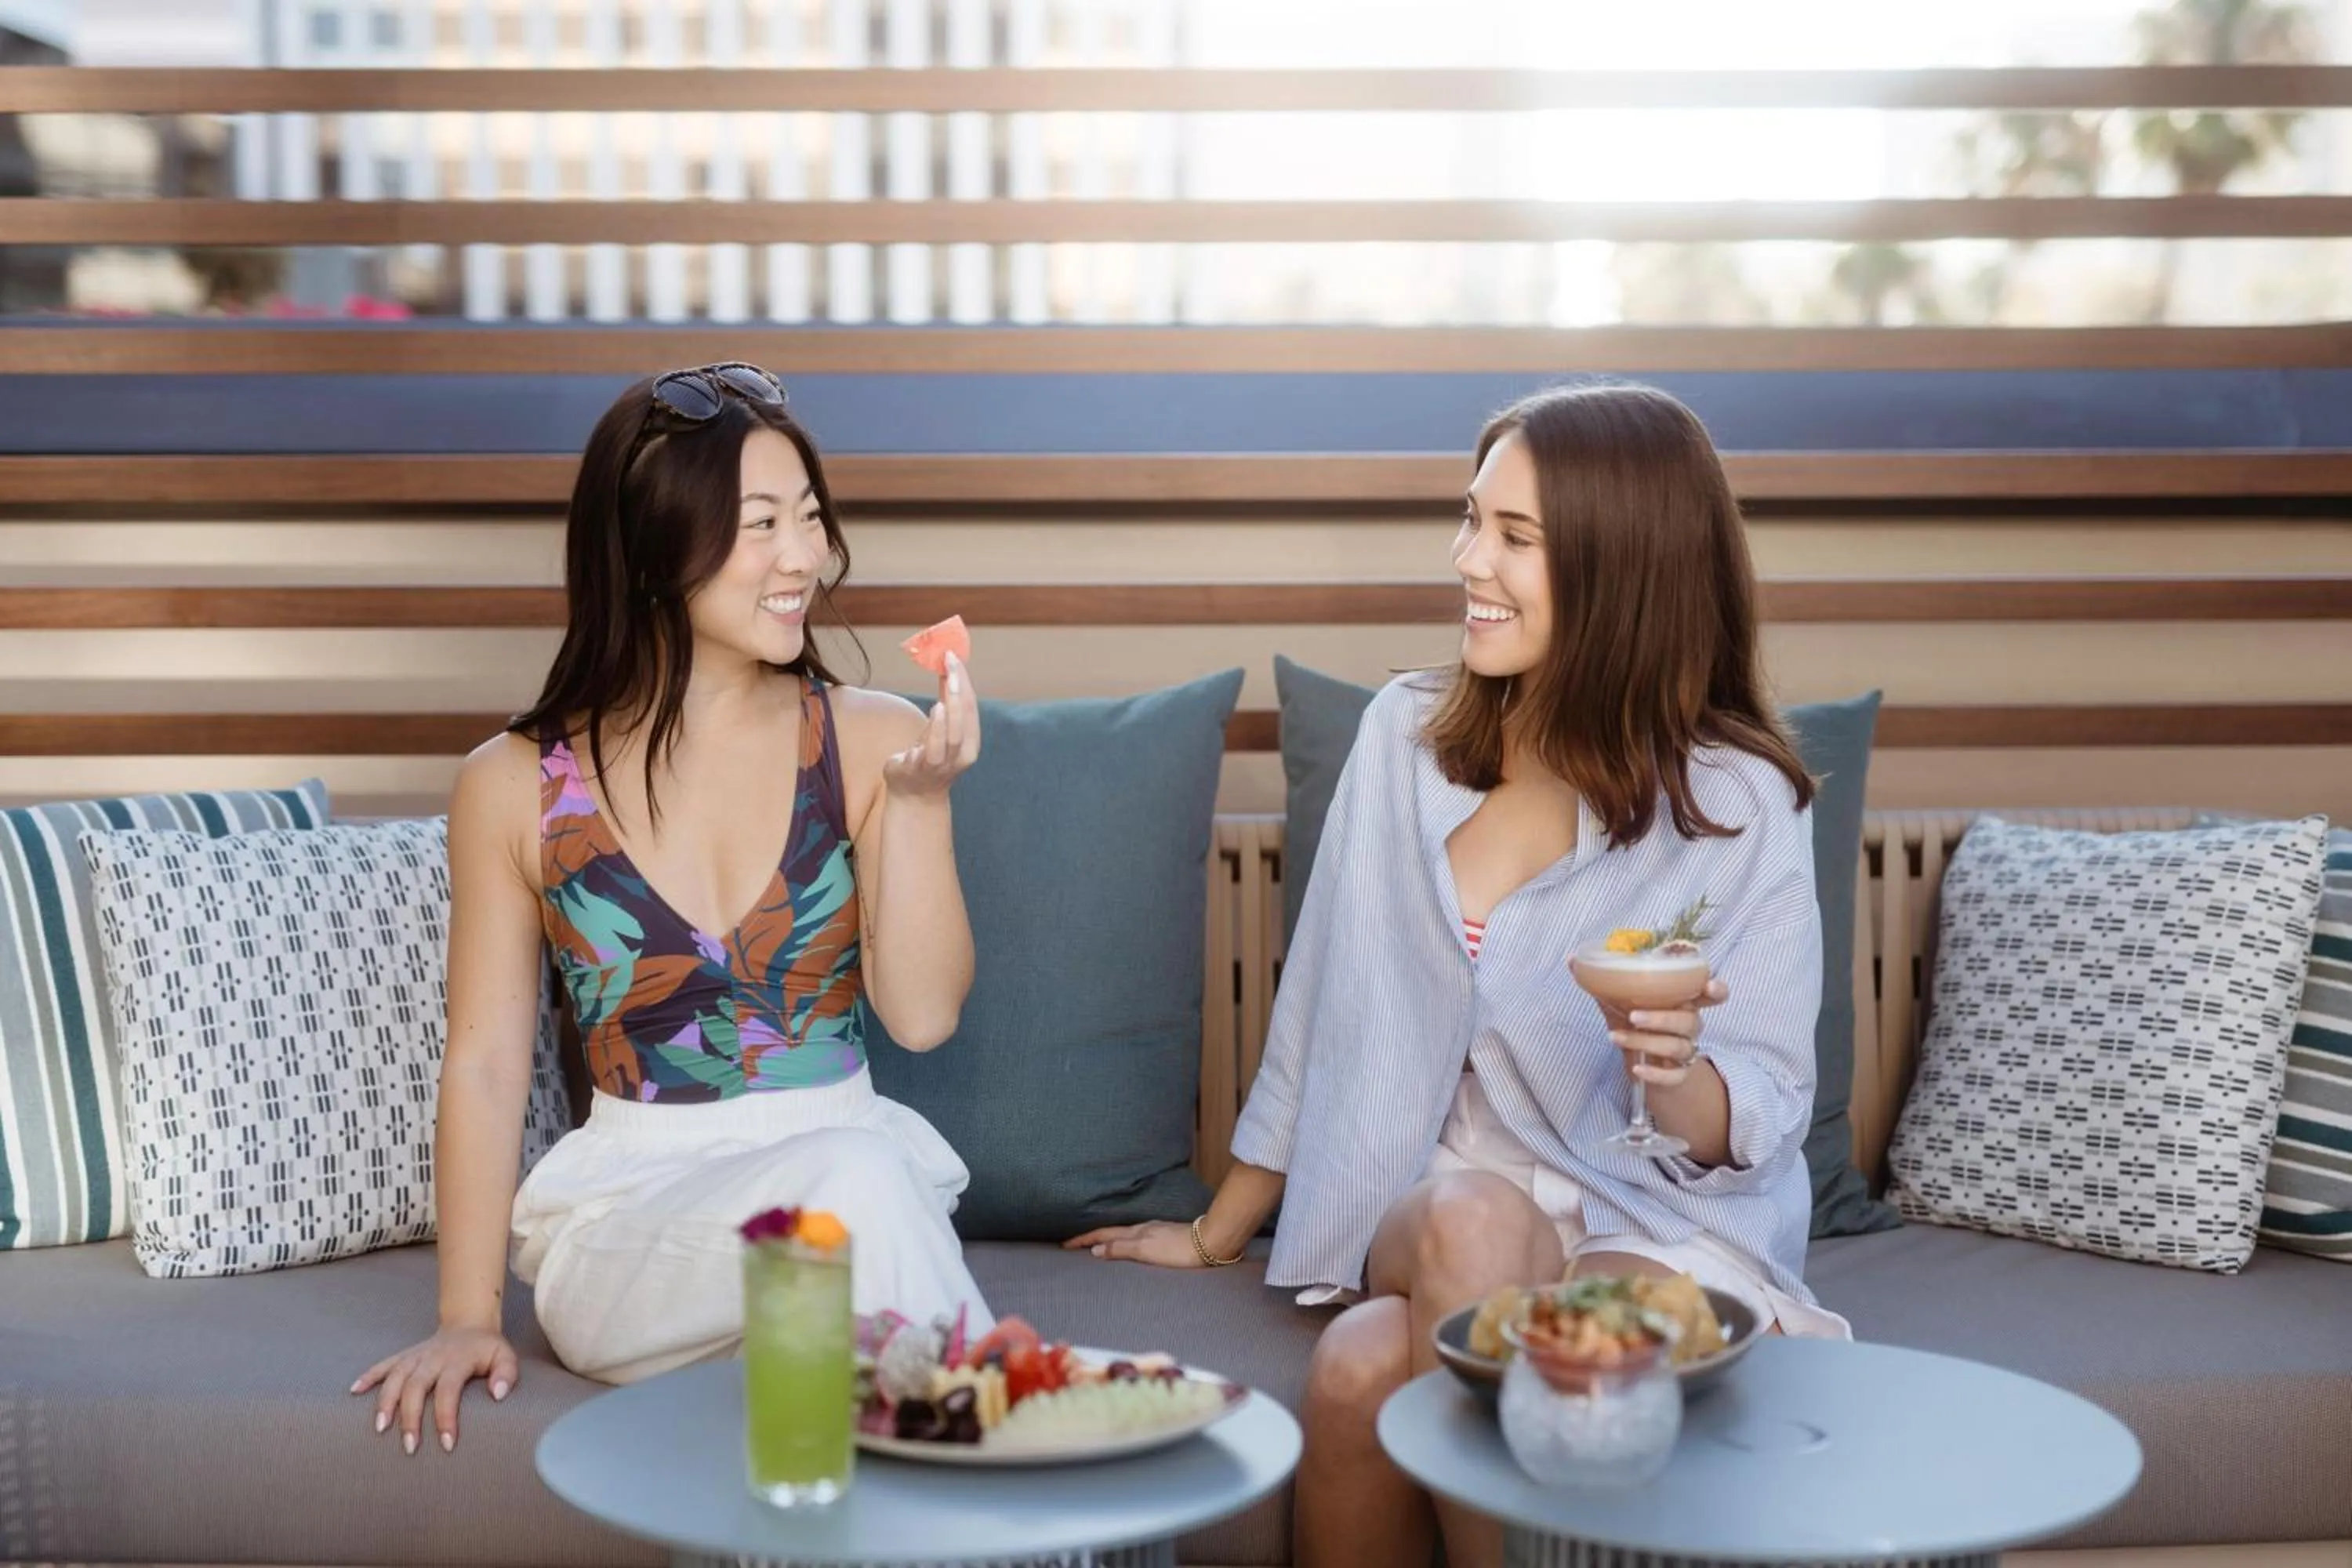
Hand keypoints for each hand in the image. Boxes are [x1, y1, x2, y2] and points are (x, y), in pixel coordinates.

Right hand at [352, 1324, 517, 1454]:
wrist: (469, 1323)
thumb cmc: (487, 1349)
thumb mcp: (505, 1356)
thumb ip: (506, 1374)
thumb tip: (498, 1395)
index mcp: (457, 1360)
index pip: (448, 1390)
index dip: (446, 1417)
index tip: (447, 1445)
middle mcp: (432, 1357)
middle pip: (416, 1386)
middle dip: (410, 1417)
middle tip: (409, 1447)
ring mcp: (415, 1356)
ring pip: (395, 1377)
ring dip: (385, 1401)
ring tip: (379, 1428)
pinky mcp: (404, 1356)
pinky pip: (383, 1364)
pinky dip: (368, 1376)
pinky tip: (354, 1391)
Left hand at [883, 652, 980, 799]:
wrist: (914, 795)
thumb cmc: (927, 756)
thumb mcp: (938, 728)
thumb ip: (944, 703)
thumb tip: (946, 667)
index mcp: (970, 742)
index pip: (970, 707)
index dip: (964, 681)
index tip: (953, 657)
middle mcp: (961, 755)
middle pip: (964, 719)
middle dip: (958, 689)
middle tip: (951, 663)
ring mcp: (942, 764)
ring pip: (953, 736)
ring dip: (951, 708)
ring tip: (947, 683)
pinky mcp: (921, 770)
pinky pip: (932, 750)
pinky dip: (936, 730)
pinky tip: (935, 710)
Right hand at [1064, 1220, 1204, 1268]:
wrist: (1211, 1243)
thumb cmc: (1178, 1249)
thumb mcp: (1145, 1251)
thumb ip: (1120, 1250)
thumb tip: (1095, 1250)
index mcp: (1135, 1233)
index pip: (1103, 1235)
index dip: (1083, 1240)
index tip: (1065, 1244)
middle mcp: (1143, 1230)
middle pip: (1111, 1234)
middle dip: (1091, 1239)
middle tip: (1073, 1245)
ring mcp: (1155, 1232)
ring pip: (1124, 1236)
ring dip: (1107, 1241)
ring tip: (1096, 1247)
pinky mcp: (1166, 1238)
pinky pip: (1136, 1239)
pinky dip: (1124, 1243)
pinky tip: (1129, 1248)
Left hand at [1605, 977, 1730, 1088]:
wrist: (1642, 1064)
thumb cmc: (1636, 1025)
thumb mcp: (1621, 1005)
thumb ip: (1604, 984)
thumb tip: (1571, 960)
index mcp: (1682, 1002)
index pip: (1711, 995)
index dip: (1716, 990)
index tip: (1708, 986)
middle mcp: (1689, 1025)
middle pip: (1689, 1021)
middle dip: (1661, 1018)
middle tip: (1633, 1016)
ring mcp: (1686, 1050)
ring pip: (1676, 1046)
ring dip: (1645, 1042)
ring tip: (1615, 1037)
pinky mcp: (1679, 1074)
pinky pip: (1674, 1076)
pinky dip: (1656, 1074)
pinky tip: (1637, 1069)